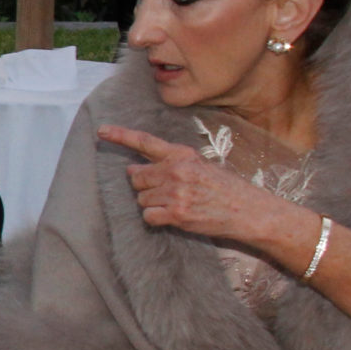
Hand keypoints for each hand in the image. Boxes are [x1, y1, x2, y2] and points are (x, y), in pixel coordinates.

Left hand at [98, 125, 310, 250]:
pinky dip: (156, 219)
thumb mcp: (201, 166)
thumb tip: (134, 169)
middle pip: (137, 177)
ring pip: (141, 199)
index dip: (120, 136)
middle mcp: (176, 170)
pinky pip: (148, 216)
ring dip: (153, 204)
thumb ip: (170, 164)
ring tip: (177, 204)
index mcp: (182, 154)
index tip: (101, 130)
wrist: (249, 211)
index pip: (145, 142)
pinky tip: (174, 217)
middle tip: (166, 192)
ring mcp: (175, 192)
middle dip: (145, 186)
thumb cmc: (226, 189)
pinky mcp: (176, 213)